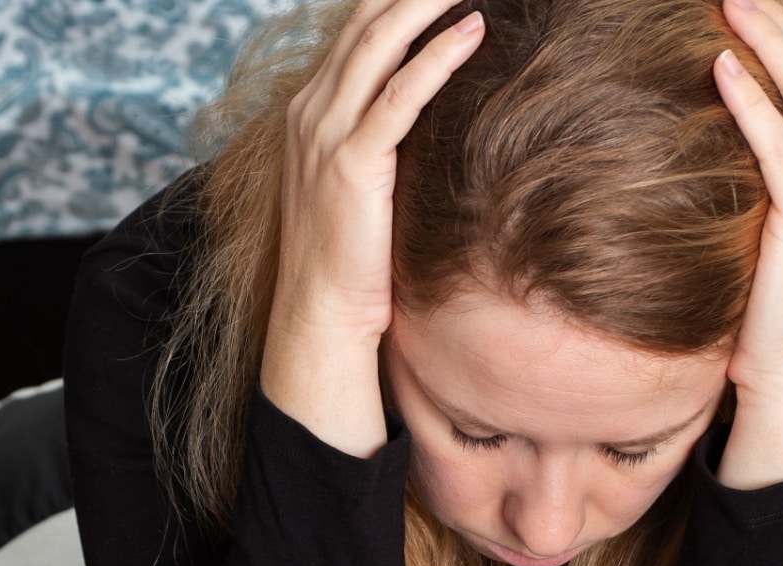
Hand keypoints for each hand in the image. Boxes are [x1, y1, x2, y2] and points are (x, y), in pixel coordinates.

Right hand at [260, 0, 484, 456]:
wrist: (320, 318)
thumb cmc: (350, 258)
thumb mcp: (360, 185)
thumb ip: (381, 139)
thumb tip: (430, 115)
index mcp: (310, 110)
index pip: (356, 28)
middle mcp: (311, 111)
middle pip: (365, 19)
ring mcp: (325, 135)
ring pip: (379, 41)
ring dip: (426, 1)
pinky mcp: (353, 164)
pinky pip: (400, 94)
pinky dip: (437, 56)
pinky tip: (472, 30)